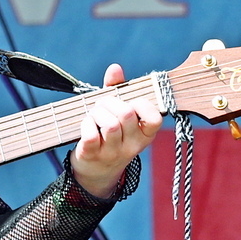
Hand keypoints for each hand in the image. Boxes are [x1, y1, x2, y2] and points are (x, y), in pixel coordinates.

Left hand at [69, 63, 161, 200]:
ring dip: (97, 113)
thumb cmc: (109, 135)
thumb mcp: (119, 114)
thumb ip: (118, 89)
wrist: (96, 172)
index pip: (155, 118)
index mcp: (144, 135)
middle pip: (126, 114)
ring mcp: (113, 152)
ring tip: (94, 115)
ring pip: (110, 124)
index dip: (141, 105)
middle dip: (110, 102)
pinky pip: (91, 135)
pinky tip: (86, 125)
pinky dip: (86, 124)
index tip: (130, 104)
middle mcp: (132, 146)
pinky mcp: (93, 155)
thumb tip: (115, 68)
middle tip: (102, 106)